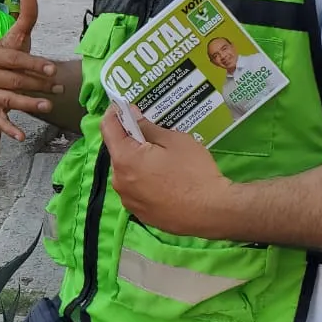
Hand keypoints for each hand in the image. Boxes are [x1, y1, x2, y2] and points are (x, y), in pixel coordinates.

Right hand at [0, 0, 58, 140]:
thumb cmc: (11, 53)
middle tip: (59, 87)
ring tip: (48, 105)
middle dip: (39, 84)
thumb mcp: (19, 35)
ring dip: (29, 104)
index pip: (16, 60)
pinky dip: (8, 130)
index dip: (35, 64)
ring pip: (10, 100)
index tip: (53, 70)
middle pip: (16, 81)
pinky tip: (21, 137)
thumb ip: (26, 15)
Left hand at [100, 103, 235, 238]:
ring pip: (127, 172)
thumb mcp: (174, 140)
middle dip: (130, 139)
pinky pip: (137, 190)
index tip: (125, 107)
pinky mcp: (141, 214)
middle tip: (151, 132)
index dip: (115, 113)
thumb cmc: (194, 172)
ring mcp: (129, 201)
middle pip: (118, 151)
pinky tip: (164, 180)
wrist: (213, 212)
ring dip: (137, 161)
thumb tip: (132, 116)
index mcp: (124, 159)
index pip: (108, 128)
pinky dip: (144, 180)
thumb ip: (147, 127)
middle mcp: (119, 181)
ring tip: (162, 159)